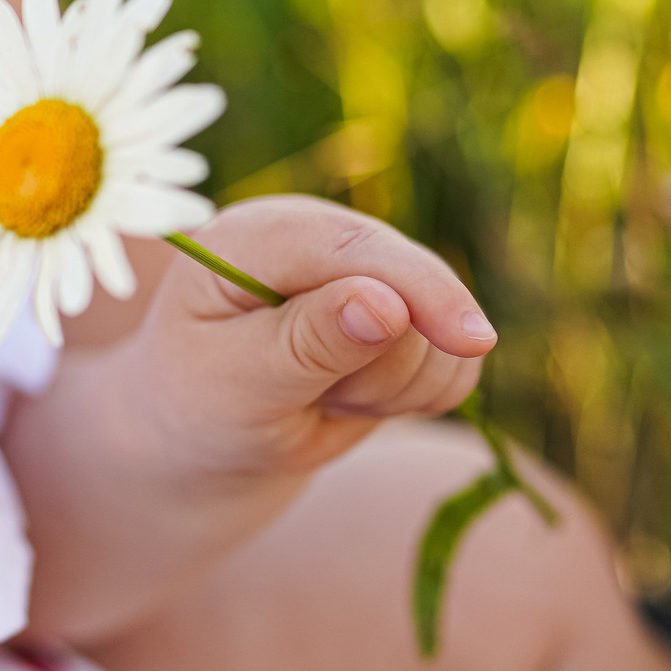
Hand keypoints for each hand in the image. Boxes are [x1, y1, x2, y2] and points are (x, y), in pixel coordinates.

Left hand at [129, 195, 495, 477]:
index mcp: (254, 236)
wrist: (205, 434)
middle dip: (377, 370)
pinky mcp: (403, 309)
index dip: (417, 288)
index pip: (351, 245)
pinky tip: (353, 399)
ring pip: (440, 334)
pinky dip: (414, 398)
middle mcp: (317, 235)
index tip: (470, 341)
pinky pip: (453, 363)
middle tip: (313, 402)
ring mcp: (366, 270)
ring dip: (389, 391)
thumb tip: (385, 302)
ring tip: (318, 398)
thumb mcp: (234, 385)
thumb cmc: (200, 405)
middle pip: (410, 288)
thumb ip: (304, 344)